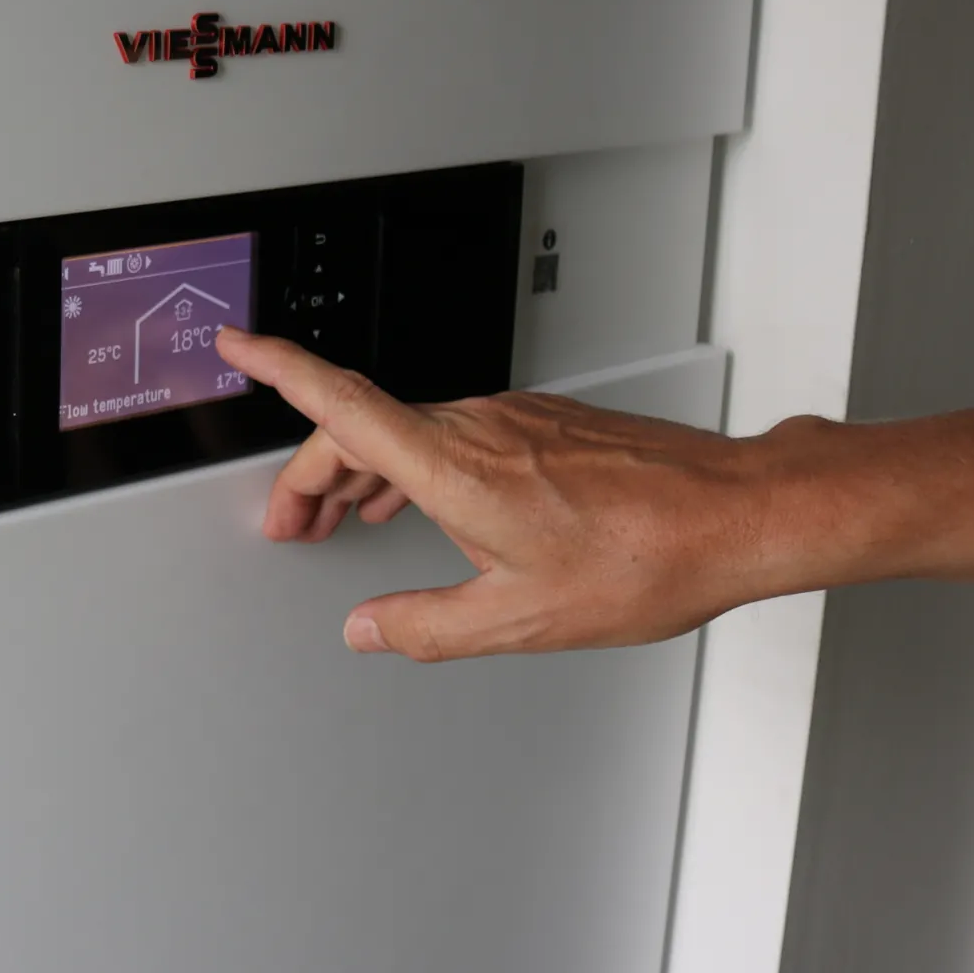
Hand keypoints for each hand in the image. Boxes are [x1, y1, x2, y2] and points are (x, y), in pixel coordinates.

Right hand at [214, 327, 790, 660]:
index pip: (340, 400)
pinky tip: (425, 503)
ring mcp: (513, 417)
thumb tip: (369, 630)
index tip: (236, 342)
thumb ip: (426, 626)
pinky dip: (414, 463)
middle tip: (289, 520)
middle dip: (309, 472)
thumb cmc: (647, 557)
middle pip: (359, 426)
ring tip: (346, 518)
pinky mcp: (544, 421)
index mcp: (453, 465)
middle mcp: (476, 425)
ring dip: (362, 469)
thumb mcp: (519, 617)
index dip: (276, 367)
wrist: (737, 513)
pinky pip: (452, 430)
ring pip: (407, 428)